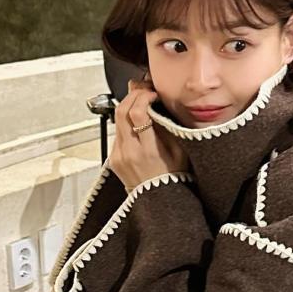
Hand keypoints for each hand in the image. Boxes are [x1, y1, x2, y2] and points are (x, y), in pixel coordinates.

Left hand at [109, 76, 188, 190]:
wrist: (157, 200)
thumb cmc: (172, 176)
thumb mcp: (179, 151)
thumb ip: (168, 126)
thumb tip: (158, 103)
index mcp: (148, 150)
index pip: (138, 114)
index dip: (144, 97)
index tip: (153, 94)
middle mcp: (129, 152)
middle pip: (122, 111)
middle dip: (133, 95)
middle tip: (145, 91)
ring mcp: (118, 155)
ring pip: (117, 119)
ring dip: (128, 106)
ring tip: (142, 102)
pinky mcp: (113, 158)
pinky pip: (117, 132)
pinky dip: (126, 122)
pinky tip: (137, 122)